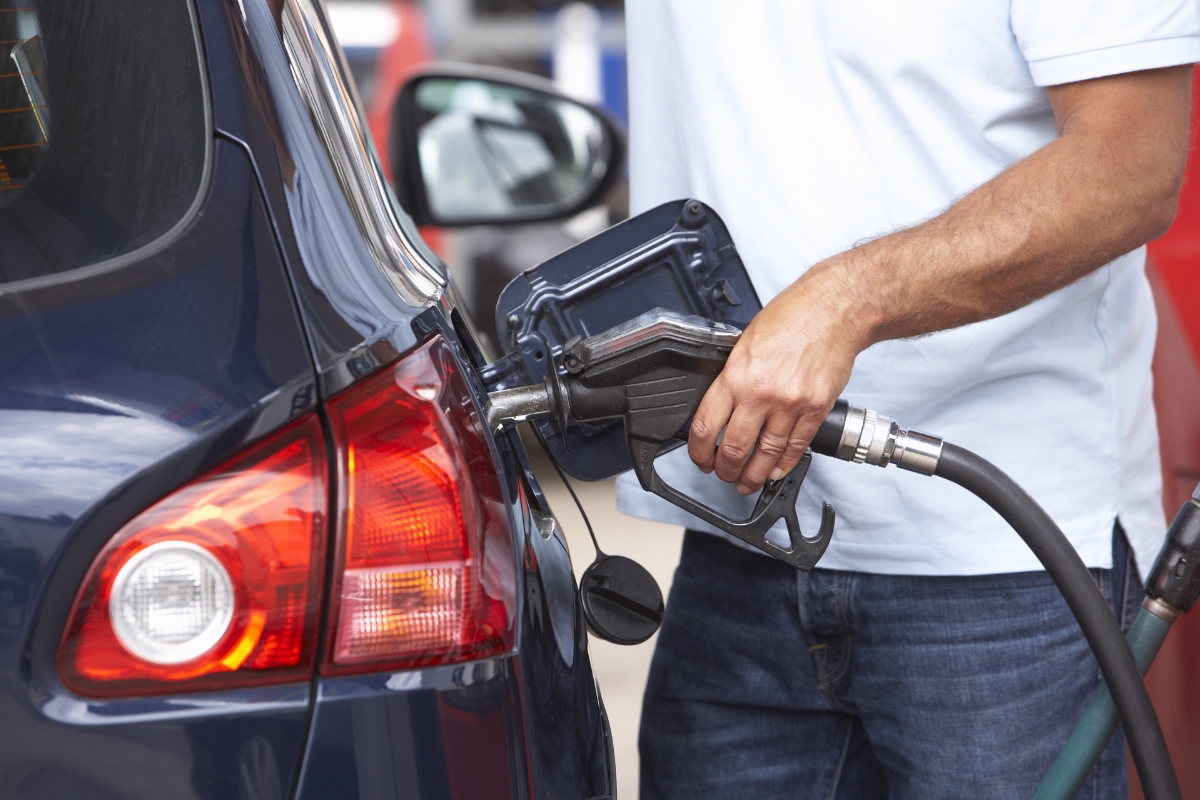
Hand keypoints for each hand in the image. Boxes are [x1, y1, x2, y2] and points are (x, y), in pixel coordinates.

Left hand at [687, 260, 870, 493]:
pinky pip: (796, 446)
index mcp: (736, 375)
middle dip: (725, 470)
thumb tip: (719, 408)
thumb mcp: (744, 343)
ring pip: (766, 454)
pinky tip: (775, 470)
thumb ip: (732, 377)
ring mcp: (790, 404)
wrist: (834, 309)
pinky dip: (784, 464)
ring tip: (747, 482)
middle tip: (723, 475)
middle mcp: (761, 393)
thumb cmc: (792, 317)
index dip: (699, 452)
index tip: (701, 458)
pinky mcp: (815, 409)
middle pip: (735, 448)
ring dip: (753, 475)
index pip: (706, 426)